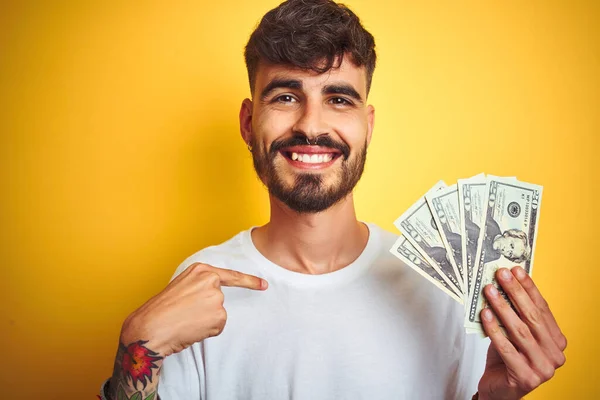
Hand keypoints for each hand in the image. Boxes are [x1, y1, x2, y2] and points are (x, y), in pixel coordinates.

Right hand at [120, 262, 267, 356]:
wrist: (151, 327)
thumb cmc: (161, 310)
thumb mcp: (181, 286)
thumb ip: (200, 287)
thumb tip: (213, 298)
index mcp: (201, 270)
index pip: (231, 276)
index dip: (249, 281)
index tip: (264, 285)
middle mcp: (212, 282)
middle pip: (219, 300)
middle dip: (205, 310)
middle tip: (184, 314)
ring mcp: (217, 299)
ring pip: (218, 315)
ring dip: (205, 322)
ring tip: (185, 321)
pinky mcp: (219, 316)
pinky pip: (217, 327)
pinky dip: (206, 331)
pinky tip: (191, 328)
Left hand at [477, 267, 565, 399]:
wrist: (499, 390)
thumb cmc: (507, 359)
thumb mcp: (514, 334)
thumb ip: (515, 314)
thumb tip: (504, 283)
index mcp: (557, 341)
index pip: (542, 309)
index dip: (529, 288)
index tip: (516, 270)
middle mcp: (555, 355)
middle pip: (532, 318)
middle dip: (515, 293)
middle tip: (501, 275)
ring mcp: (543, 369)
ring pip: (520, 331)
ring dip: (502, 307)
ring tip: (489, 290)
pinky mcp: (525, 378)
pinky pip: (506, 348)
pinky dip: (494, 329)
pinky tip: (484, 314)